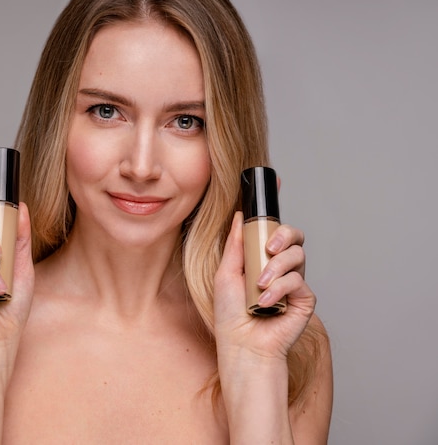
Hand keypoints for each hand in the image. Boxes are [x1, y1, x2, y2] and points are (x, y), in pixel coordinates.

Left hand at [213, 212, 314, 361]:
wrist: (241, 345)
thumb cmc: (230, 314)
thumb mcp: (226, 272)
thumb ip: (236, 245)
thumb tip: (238, 216)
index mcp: (262, 260)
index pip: (275, 232)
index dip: (277, 214)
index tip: (278, 186)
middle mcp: (281, 269)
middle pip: (294, 237)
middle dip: (283, 235)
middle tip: (269, 248)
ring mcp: (294, 283)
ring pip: (297, 256)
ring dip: (276, 268)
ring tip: (259, 286)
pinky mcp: (304, 300)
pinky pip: (298, 281)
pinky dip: (280, 288)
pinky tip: (266, 302)